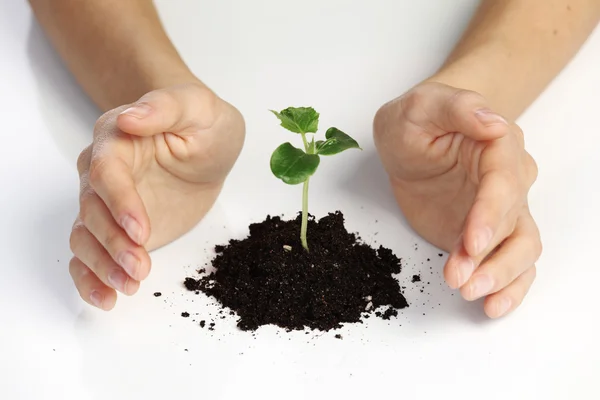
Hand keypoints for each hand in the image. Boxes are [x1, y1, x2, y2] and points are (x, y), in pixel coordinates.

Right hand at [69, 82, 244, 309]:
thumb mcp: (198, 106)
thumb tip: (129, 116)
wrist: (208, 147)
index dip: (120, 203)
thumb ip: (164, 107)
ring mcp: (108, 204)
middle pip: (92, 211)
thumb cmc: (204, 123)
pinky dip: (91, 279)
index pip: (106, 172)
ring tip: (130, 285)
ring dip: (102, 265)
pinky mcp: (118, 229)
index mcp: (116, 139)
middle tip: (140, 266)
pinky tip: (107, 298)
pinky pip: (90, 255)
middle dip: (113, 243)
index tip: (141, 229)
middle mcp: (102, 172)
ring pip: (86, 237)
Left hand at [373, 82, 540, 317]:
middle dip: (489, 255)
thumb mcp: (422, 106)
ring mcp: (501, 210)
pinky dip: (509, 287)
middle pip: (515, 221)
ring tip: (468, 293)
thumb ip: (457, 108)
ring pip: (521, 248)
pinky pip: (512, 263)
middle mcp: (509, 180)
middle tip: (459, 278)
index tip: (472, 241)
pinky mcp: (488, 235)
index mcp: (498, 146)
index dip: (491, 215)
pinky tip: (493, 306)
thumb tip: (495, 124)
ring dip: (500, 276)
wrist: (411, 143)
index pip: (503, 183)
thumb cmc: (415, 121)